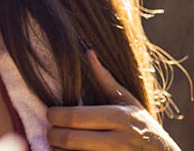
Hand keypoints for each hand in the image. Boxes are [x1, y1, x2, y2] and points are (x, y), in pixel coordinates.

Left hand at [46, 51, 179, 150]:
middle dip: (53, 134)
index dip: (56, 115)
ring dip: (59, 149)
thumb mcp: (128, 101)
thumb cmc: (142, 125)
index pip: (76, 116)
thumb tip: (89, 53)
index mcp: (119, 117)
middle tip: (50, 130)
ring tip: (57, 142)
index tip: (50, 113)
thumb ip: (105, 80)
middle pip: (71, 138)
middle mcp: (118, 140)